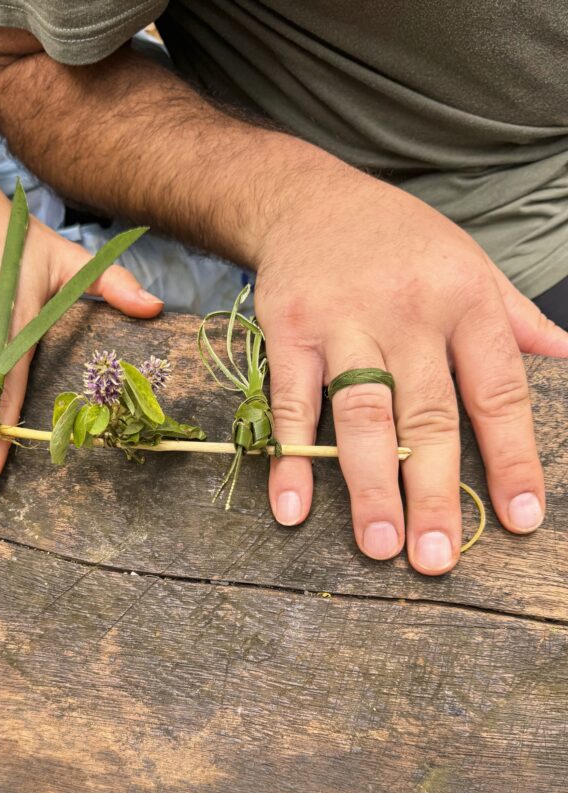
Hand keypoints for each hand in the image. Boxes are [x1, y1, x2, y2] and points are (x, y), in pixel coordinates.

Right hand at [256, 167, 567, 573]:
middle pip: (427, 416)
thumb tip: (567, 364)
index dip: (513, 459)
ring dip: (370, 485)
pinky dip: (291, 457)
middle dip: (435, 491)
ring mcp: (343, 322)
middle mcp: (408, 313)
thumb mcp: (470, 264)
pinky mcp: (288, 332)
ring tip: (380, 545)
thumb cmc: (398, 241)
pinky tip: (293, 507)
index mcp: (465, 301)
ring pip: (363, 415)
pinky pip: (292, 403)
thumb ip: (514, 320)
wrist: (308, 199)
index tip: (521, 519)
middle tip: (439, 557)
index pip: (498, 392)